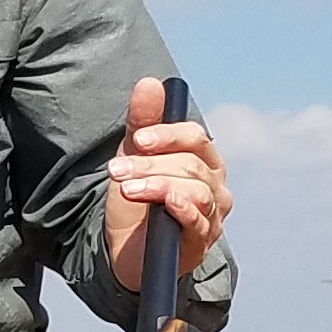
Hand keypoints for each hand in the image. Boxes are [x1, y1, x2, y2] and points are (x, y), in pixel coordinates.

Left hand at [104, 79, 231, 290]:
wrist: (125, 248)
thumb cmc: (137, 199)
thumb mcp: (134, 157)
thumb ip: (143, 122)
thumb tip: (149, 83)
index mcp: (203, 161)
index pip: (196, 138)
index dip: (168, 134)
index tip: (138, 138)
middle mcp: (215, 187)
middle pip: (190, 165)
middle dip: (150, 165)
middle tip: (116, 169)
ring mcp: (212, 215)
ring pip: (194, 191)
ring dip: (157, 186)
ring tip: (126, 189)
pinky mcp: (201, 242)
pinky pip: (199, 221)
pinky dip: (182, 209)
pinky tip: (164, 205)